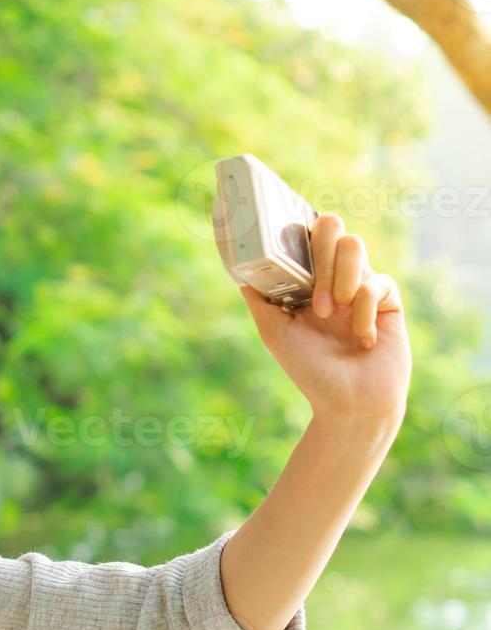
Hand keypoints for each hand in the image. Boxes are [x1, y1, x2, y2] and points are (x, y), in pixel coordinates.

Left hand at [238, 212, 410, 427]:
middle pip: (330, 227)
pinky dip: (362, 310)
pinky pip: (376, 282)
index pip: (301, 237)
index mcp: (303, 280)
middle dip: (320, 255)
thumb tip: (241, 271)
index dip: (294, 226)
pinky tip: (362, 338)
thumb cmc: (310, 371)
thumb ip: (261, 300)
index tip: (284, 229)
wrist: (350, 403)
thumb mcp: (275, 334)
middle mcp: (331, 275)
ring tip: (331, 314)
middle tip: (316, 301)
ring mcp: (360, 283)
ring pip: (354, 244)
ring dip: (339, 277)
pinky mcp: (387, 297)